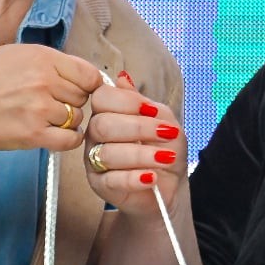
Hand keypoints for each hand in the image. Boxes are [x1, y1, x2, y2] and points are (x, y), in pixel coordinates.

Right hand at [0, 46, 100, 152]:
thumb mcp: (14, 54)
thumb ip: (48, 62)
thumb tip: (77, 73)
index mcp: (42, 57)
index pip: (89, 73)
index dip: (87, 84)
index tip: (80, 89)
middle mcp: (44, 81)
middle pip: (83, 97)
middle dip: (72, 101)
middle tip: (52, 104)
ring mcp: (40, 109)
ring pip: (77, 118)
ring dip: (67, 121)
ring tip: (45, 118)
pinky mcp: (33, 134)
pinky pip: (70, 140)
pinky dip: (68, 140)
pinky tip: (55, 135)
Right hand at [80, 69, 183, 210]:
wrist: (170, 184)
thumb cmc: (164, 148)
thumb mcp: (164, 121)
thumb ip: (145, 103)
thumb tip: (122, 78)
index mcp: (108, 113)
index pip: (102, 98)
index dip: (127, 101)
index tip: (152, 110)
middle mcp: (96, 135)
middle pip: (103, 125)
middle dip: (138, 128)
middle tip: (167, 134)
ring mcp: (94, 160)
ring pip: (107, 153)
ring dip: (142, 155)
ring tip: (167, 158)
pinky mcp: (99, 185)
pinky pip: (112, 180)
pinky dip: (135, 178)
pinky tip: (152, 177)